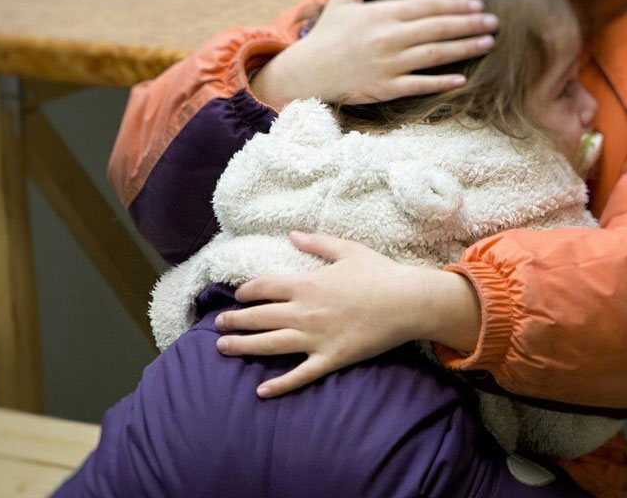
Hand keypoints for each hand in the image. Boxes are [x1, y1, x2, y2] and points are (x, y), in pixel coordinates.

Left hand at [214, 231, 481, 397]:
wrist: (408, 302)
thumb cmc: (380, 274)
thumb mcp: (348, 250)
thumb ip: (317, 243)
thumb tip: (293, 235)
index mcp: (306, 284)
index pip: (264, 288)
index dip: (246, 291)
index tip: (238, 295)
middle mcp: (304, 312)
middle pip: (259, 317)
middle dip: (235, 320)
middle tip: (217, 325)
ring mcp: (316, 338)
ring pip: (270, 345)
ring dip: (242, 346)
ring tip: (222, 348)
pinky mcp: (330, 359)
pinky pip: (299, 375)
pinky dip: (279, 385)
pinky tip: (261, 391)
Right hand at [250, 0, 498, 107]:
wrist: (306, 72)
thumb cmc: (327, 35)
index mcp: (381, 14)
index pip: (427, 6)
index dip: (455, 5)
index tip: (477, 4)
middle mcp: (388, 37)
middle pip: (437, 28)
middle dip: (469, 24)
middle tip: (494, 22)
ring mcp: (388, 64)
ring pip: (435, 54)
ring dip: (465, 48)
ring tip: (488, 43)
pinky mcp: (385, 88)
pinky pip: (419, 84)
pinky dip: (441, 82)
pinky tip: (462, 79)